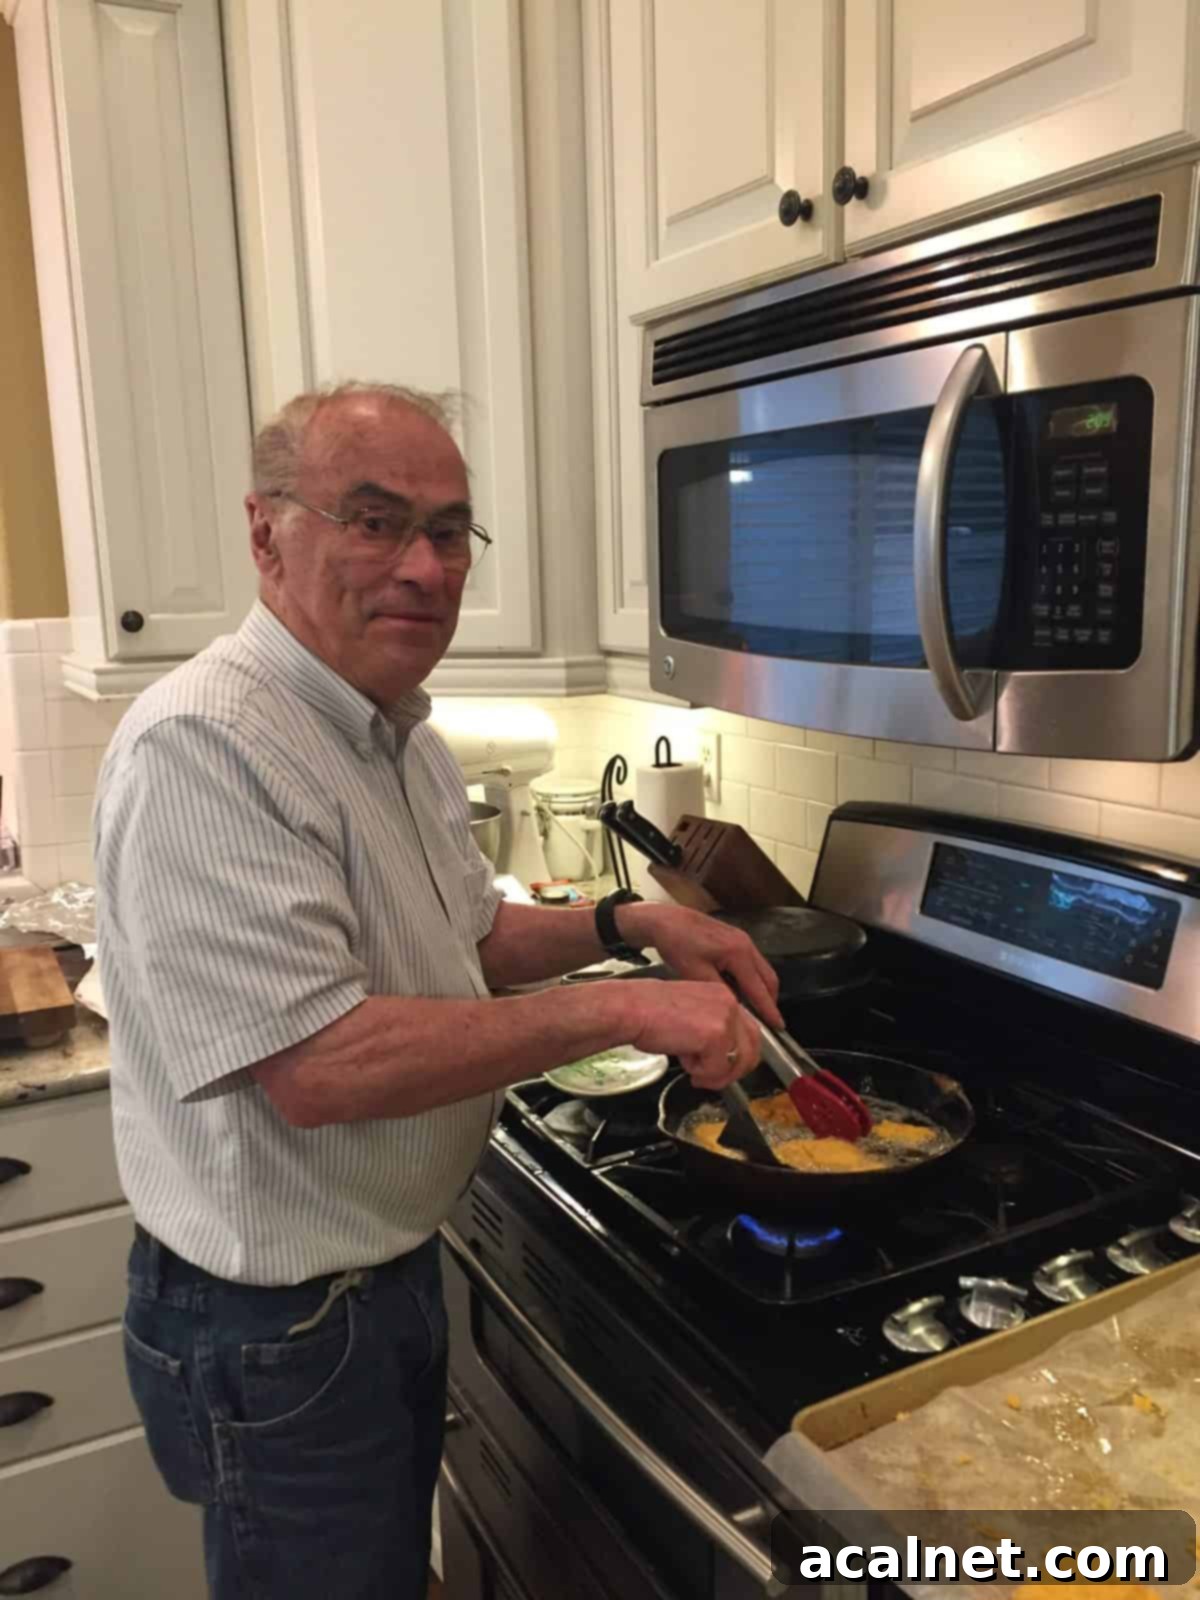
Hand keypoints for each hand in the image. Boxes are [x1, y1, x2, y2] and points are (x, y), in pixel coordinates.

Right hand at [620, 978, 763, 1090]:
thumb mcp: (688, 1013)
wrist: (630, 1009)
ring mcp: (725, 1019)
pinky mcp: (716, 1037)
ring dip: (718, 1075)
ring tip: (697, 1074)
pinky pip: (718, 1069)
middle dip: (735, 1069)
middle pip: (752, 1047)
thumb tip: (720, 1053)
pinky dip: (702, 1074)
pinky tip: (684, 1063)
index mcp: (722, 995)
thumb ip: (709, 1028)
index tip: (724, 1066)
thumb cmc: (647, 1011)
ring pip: (739, 1061)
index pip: (748, 1029)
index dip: (737, 1054)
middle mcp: (728, 1003)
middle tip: (714, 1078)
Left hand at [624, 903, 783, 1029]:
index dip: (769, 1010)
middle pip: (769, 979)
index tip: (778, 1027)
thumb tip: (738, 1011)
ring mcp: (743, 939)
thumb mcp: (696, 974)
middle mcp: (746, 944)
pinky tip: (742, 990)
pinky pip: (753, 962)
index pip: (759, 989)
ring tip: (756, 1010)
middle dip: (770, 1001)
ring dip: (762, 989)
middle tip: (768, 1022)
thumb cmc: (678, 945)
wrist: (666, 919)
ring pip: (763, 970)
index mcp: (738, 953)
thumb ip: (721, 992)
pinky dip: (753, 979)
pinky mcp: (736, 938)